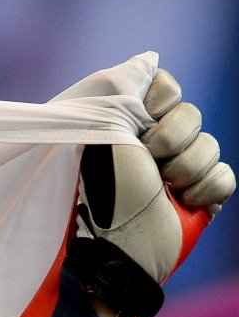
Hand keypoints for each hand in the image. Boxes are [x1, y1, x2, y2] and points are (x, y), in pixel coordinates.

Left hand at [70, 63, 233, 316]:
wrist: (109, 254)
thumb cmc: (92, 195)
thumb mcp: (96, 134)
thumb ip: (118, 93)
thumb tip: (147, 62)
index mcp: (118, 128)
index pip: (163, 88)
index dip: (159, 102)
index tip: (140, 122)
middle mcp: (145, 149)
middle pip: (190, 115)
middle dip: (173, 136)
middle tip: (151, 160)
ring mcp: (171, 177)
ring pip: (210, 146)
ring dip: (189, 167)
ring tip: (165, 190)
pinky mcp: (194, 203)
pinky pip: (225, 177)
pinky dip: (209, 189)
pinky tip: (186, 204)